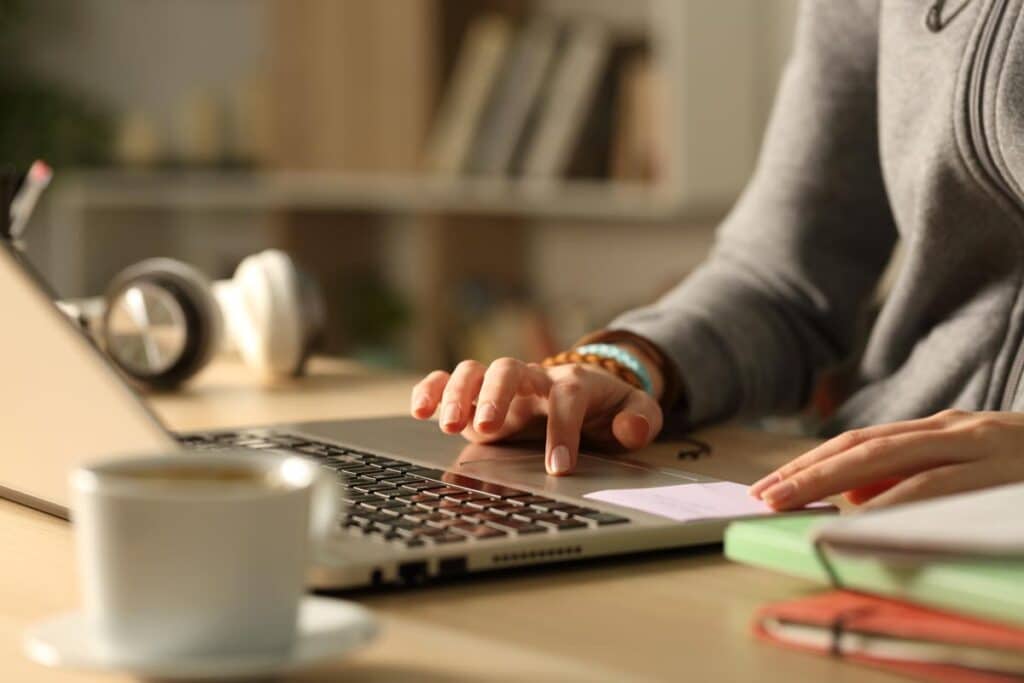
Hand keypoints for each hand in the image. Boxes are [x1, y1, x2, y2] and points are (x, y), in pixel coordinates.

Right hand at [409, 357, 662, 475]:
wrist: (584, 389)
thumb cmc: (606, 406)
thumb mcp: (635, 411)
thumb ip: (641, 418)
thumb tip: (631, 429)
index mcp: (573, 382)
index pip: (567, 397)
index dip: (563, 429)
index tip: (558, 465)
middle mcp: (533, 379)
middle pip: (510, 369)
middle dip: (497, 396)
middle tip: (490, 428)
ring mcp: (502, 386)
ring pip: (475, 371)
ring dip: (459, 393)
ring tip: (448, 424)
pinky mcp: (478, 397)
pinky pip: (449, 381)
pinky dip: (432, 389)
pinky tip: (418, 409)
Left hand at [749, 409, 1023, 509]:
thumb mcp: (971, 469)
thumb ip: (918, 479)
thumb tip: (858, 501)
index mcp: (944, 430)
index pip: (863, 443)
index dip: (813, 463)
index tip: (771, 486)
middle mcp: (957, 430)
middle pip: (865, 447)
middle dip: (808, 472)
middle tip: (763, 497)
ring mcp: (982, 445)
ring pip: (893, 460)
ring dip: (834, 483)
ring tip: (793, 504)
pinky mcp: (1003, 468)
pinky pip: (939, 486)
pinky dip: (896, 503)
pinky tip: (864, 519)